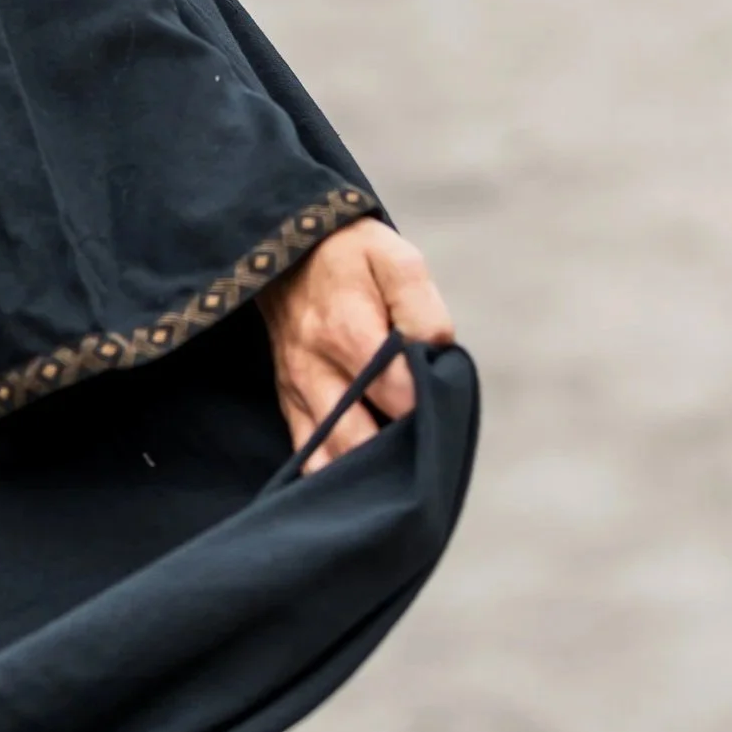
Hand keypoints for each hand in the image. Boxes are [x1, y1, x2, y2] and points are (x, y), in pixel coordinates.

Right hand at [258, 219, 453, 467]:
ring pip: (330, 455)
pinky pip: (307, 455)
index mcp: (348, 330)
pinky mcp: (289, 403)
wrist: (286, 251)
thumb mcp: (397, 259)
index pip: (397, 392)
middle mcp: (316, 369)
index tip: (444, 401)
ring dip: (365, 472)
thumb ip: (423, 307)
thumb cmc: (352, 256)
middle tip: (427, 450)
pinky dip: (333, 474)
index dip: (428, 405)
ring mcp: (298, 391)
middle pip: (360, 438)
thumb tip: (437, 353)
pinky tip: (361, 480)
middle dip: (398, 453)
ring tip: (398, 473)